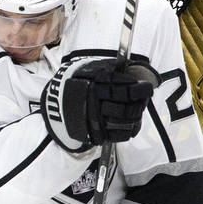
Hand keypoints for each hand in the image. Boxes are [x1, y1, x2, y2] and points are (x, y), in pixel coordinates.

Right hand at [42, 57, 157, 150]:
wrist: (55, 104)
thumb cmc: (77, 84)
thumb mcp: (92, 69)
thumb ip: (113, 69)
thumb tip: (136, 68)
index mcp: (96, 85)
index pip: (126, 88)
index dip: (140, 88)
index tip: (147, 86)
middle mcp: (96, 103)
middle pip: (128, 106)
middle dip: (141, 101)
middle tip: (144, 96)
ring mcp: (96, 120)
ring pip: (126, 121)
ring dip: (136, 114)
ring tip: (138, 108)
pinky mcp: (97, 134)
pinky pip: (121, 135)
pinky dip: (130, 128)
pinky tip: (132, 121)